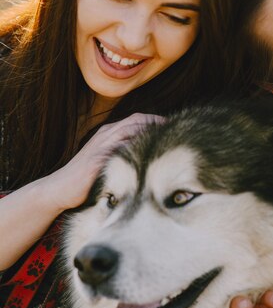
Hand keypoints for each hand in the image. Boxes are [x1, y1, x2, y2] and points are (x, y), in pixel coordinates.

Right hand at [43, 113, 163, 212]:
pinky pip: (120, 148)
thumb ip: (124, 151)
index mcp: (108, 133)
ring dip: (150, 132)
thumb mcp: (108, 159)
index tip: (173, 126)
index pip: (137, 119)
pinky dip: (136, 147)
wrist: (61, 188)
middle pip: (136, 120)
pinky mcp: (99, 159)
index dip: (156, 120)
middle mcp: (106, 135)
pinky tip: (151, 153)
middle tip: (176, 129)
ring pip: (130, 130)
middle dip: (157, 123)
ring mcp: (102, 145)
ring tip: (168, 136)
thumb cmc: (87, 176)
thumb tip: (148, 153)